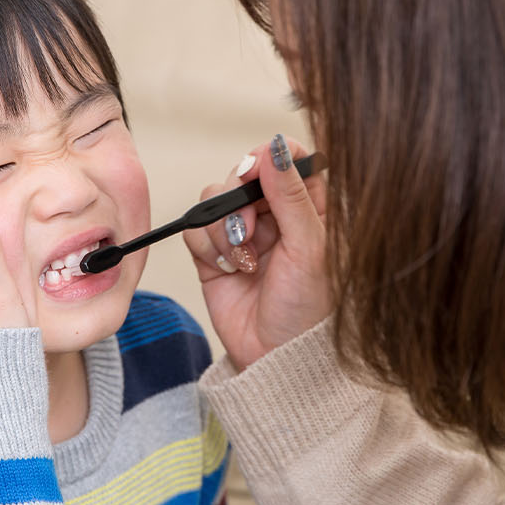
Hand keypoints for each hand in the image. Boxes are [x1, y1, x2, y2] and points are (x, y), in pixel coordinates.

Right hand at [183, 134, 331, 370]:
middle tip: (249, 232)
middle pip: (243, 172)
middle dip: (239, 200)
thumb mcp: (309, 247)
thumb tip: (273, 148)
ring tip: (242, 260)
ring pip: (214, 198)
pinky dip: (207, 247)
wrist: (275, 357)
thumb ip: (290, 195)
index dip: (269, 157)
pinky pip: (195, 228)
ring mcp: (242, 231)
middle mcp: (275, 213)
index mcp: (308, 206)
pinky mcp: (214, 252)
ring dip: (222, 228)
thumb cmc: (307, 310)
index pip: (289, 157)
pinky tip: (229, 270)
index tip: (258, 173)